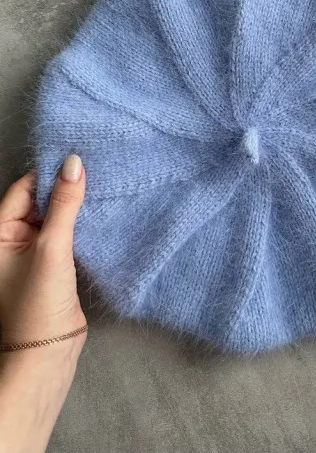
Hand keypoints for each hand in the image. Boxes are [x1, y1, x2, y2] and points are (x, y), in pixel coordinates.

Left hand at [0, 156, 85, 348]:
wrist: (49, 355)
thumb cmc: (38, 304)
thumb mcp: (51, 248)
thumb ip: (64, 204)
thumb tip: (74, 162)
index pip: (23, 190)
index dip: (49, 174)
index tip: (79, 158)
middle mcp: (13, 240)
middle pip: (40, 202)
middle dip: (65, 188)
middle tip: (98, 169)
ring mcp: (35, 253)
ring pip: (57, 217)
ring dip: (76, 206)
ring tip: (105, 186)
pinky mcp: (56, 265)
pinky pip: (68, 234)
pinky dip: (83, 224)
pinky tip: (102, 213)